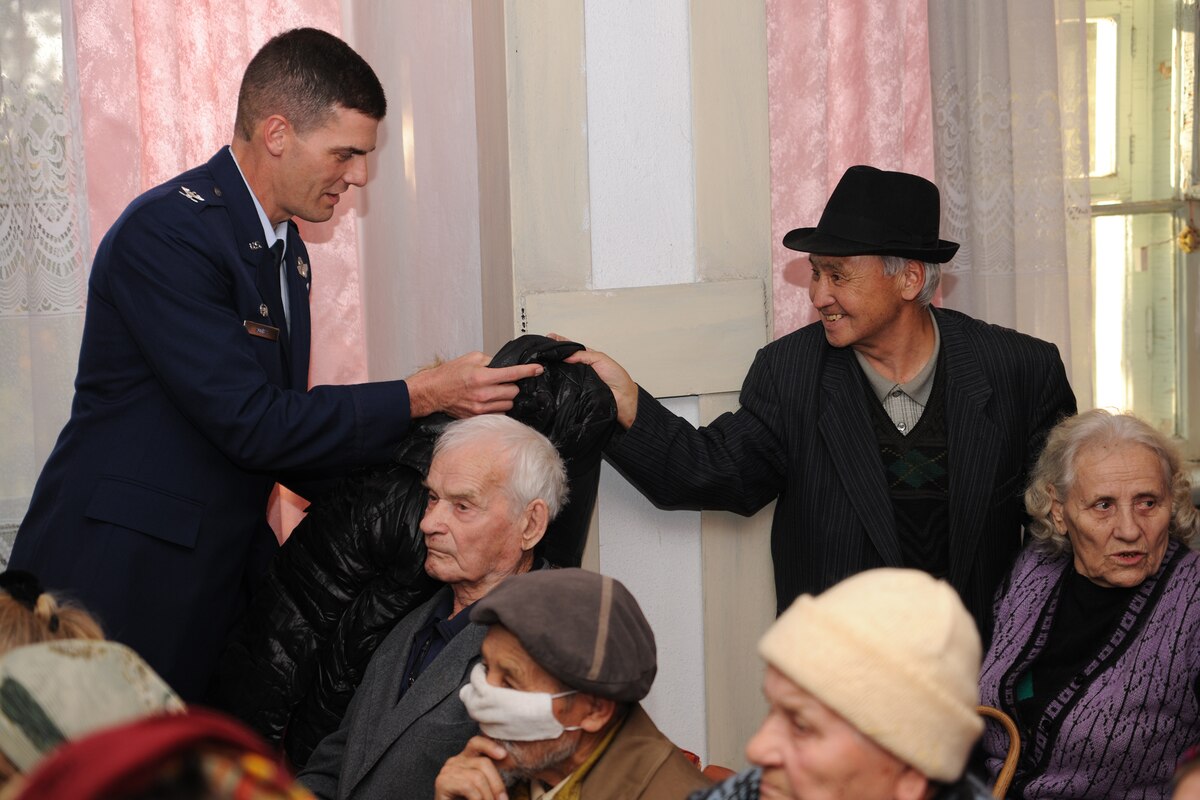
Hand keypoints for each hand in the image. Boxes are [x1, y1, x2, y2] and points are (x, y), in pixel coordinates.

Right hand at [406, 352, 542, 419]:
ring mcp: (481, 408)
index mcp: (482, 376)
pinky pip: (499, 413)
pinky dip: (499, 407)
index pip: (512, 374)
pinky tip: (490, 400)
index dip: (528, 371)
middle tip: (504, 381)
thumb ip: (491, 360)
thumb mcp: (471, 358)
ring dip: (506, 397)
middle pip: (513, 391)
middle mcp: (483, 394)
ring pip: (508, 404)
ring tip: (495, 391)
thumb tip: (506, 364)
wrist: (434, 391)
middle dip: (512, 385)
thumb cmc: (450, 374)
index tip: (538, 369)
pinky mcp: (478, 417)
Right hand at [433, 735, 511, 799]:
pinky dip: (478, 799)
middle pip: (483, 763)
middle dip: (497, 785)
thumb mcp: (483, 788)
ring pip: (478, 777)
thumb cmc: (467, 799)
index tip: (504, 755)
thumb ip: (492, 778)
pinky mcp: (442, 782)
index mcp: (466, 759)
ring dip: (488, 796)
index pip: (477, 743)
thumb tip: (511, 767)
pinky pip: (467, 786)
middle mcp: (455, 761)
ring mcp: (448, 770)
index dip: (490, 746)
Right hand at [549, 334, 637, 428]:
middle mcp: (579, 368)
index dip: (560, 342)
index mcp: (586, 358)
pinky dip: (557, 383)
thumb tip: (565, 356)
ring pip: (561, 373)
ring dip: (552, 369)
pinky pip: (564, 386)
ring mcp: (576, 381)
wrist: (623, 398)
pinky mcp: (575, 393)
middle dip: (552, 355)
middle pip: (563, 360)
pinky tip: (548, 378)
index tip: (548, 337)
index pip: (570, 348)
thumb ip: (583, 355)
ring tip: (540, 362)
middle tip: (540, 350)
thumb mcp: (600, 358)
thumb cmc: (616, 377)